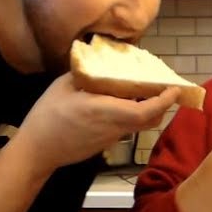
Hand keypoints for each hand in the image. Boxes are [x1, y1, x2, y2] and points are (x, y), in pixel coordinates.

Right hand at [16, 72, 179, 172]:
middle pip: (149, 120)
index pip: (144, 110)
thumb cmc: (47, 115)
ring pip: (140, 125)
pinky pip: (127, 128)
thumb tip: (97, 59)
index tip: (173, 89)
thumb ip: (84, 73)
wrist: (37, 151)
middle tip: (166, 88)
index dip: (163, 101)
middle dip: (163, 106)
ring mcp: (112, 138)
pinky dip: (134, 116)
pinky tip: (125, 104)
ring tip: (147, 93)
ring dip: (149, 111)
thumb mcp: (62, 86)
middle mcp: (114, 127)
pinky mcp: (106, 144)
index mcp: (104, 111)